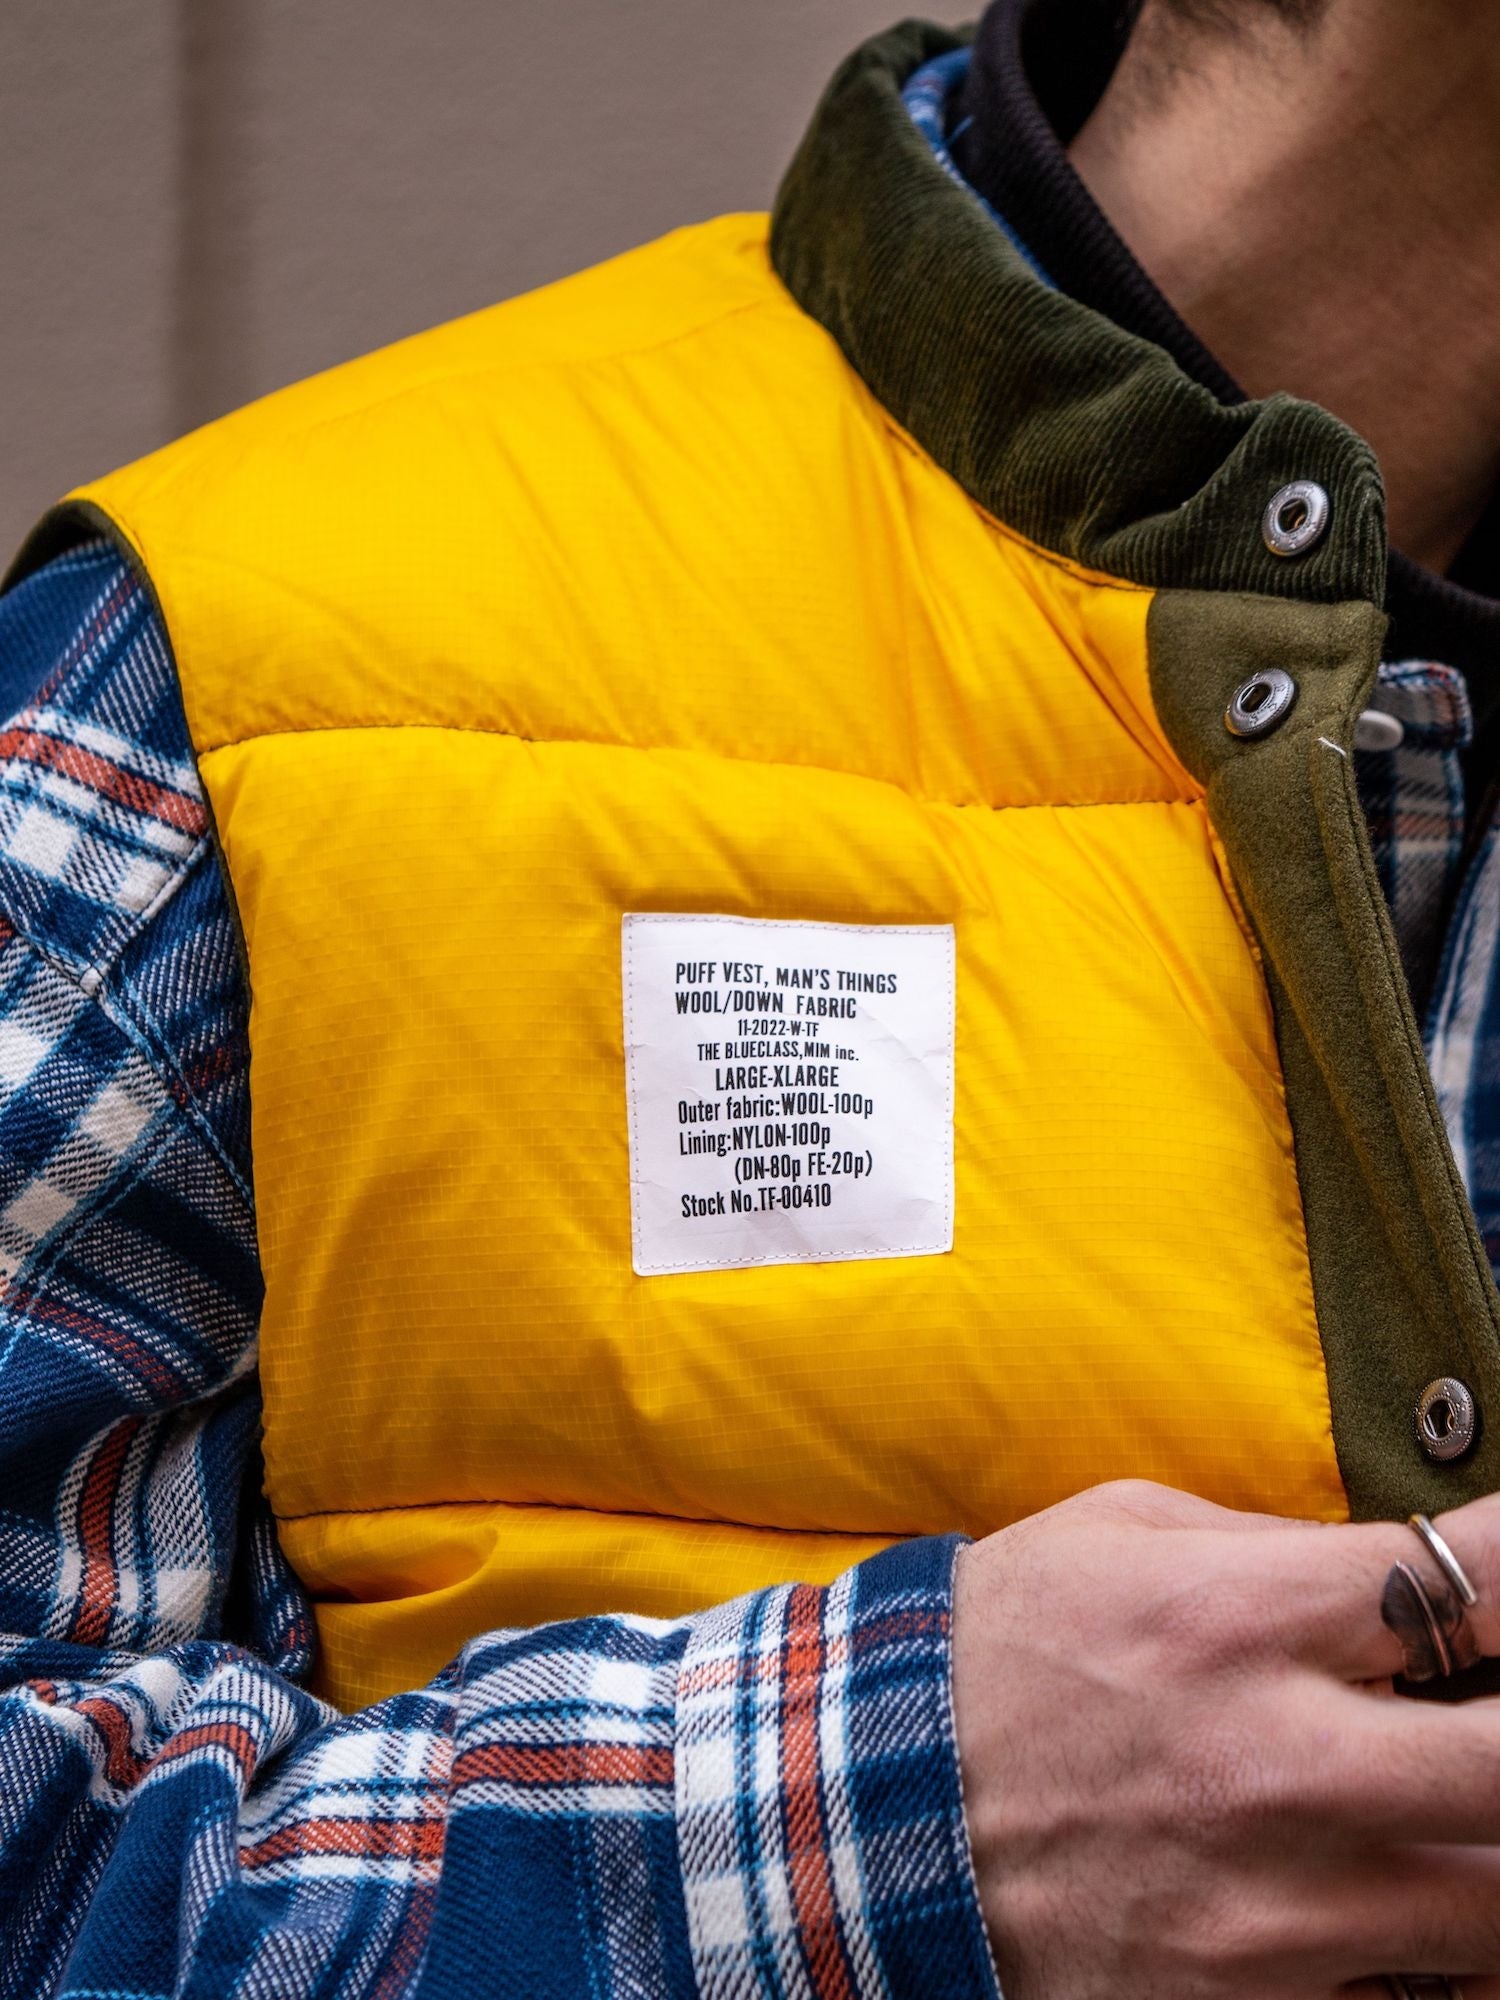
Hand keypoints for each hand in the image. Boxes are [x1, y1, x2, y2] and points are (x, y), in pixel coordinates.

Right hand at [953, 1480, 1499, 1997]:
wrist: (861, 1809)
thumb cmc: (1000, 1646)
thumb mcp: (1123, 1532)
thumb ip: (1280, 1545)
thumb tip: (1415, 1565)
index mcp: (1236, 1618)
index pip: (1476, 1578)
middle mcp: (1273, 1767)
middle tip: (1494, 1704)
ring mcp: (1274, 1915)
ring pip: (1497, 1909)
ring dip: (1487, 1843)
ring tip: (1439, 1799)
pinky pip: (1422, 1997)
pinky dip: (1438, 1946)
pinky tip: (1396, 1886)